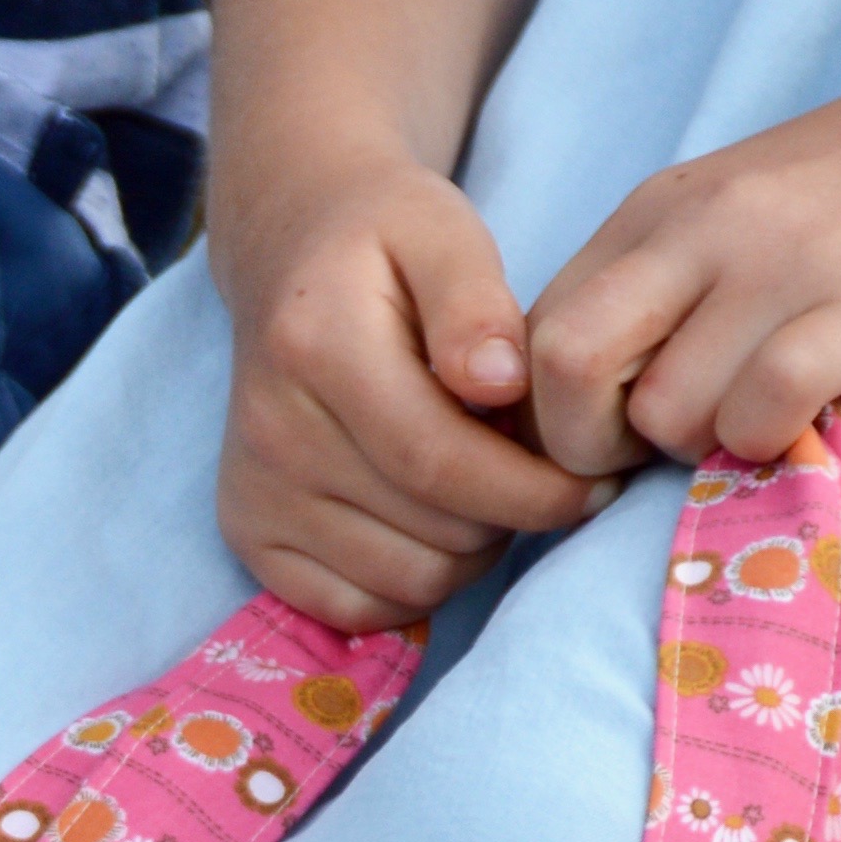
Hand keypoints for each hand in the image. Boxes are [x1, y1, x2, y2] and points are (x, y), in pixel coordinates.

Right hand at [206, 140, 610, 632]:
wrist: (287, 250)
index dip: (531, 491)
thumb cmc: (383, 240)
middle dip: (512, 518)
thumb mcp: (442, 232)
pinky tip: (440, 526)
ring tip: (492, 493)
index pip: (439, 462)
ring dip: (472, 552)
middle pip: (429, 533)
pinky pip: (354, 609)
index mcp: (316, 347)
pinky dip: (415, 586)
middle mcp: (271, 434)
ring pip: (404, 582)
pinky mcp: (248, 535)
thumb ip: (476, 303)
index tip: (593, 485)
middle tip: (543, 476)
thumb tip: (501, 384)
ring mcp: (254, 493)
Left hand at [522, 61, 840, 473]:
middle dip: (589, 445)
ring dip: (700, 449)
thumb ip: (658, 289)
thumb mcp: (738, 216)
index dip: (553, 415)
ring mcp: (781, 266)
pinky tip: (808, 420)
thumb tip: (581, 405)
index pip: (536, 334)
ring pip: (663, 412)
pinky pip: (760, 414)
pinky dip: (769, 446)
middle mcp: (704, 228)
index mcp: (660, 211)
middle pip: (563, 369)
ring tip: (761, 418)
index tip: (612, 440)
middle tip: (655, 458)